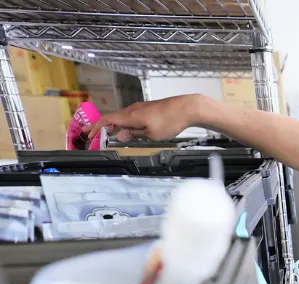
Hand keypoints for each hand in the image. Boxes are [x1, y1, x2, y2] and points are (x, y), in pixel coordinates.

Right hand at [85, 95, 208, 142]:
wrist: (187, 108)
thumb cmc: (170, 121)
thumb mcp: (151, 134)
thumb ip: (134, 134)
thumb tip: (120, 135)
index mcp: (130, 116)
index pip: (107, 121)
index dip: (95, 128)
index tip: (87, 135)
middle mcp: (132, 110)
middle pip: (112, 118)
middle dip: (100, 127)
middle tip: (90, 134)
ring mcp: (140, 108)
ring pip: (122, 117)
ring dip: (112, 126)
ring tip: (105, 134)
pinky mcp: (148, 109)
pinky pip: (131, 116)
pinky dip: (123, 123)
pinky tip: (125, 130)